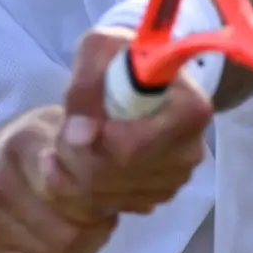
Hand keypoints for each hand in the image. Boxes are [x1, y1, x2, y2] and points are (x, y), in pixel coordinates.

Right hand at [0, 105, 119, 252]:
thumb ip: (104, 140)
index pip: (80, 187)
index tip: (113, 190)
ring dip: (87, 241)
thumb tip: (148, 168)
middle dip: (99, 221)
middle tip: (100, 205)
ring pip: (65, 252)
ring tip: (80, 217)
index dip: (108, 195)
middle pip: (75, 228)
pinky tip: (60, 231)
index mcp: (25, 140)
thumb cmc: (43, 142)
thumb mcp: (74, 127)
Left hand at [47, 27, 212, 217]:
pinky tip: (82, 157)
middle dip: (77, 155)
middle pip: (117, 175)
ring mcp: (176, 176)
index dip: (96, 140)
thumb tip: (80, 134)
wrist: (135, 71)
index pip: (132, 147)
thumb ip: (85, 85)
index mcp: (188, 110)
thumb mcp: (98, 49)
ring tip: (69, 139)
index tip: (78, 122)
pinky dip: (85, 186)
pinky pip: (112, 204)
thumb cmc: (120, 54)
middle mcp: (189, 150)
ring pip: (109, 193)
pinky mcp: (159, 193)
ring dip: (76, 170)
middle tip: (63, 130)